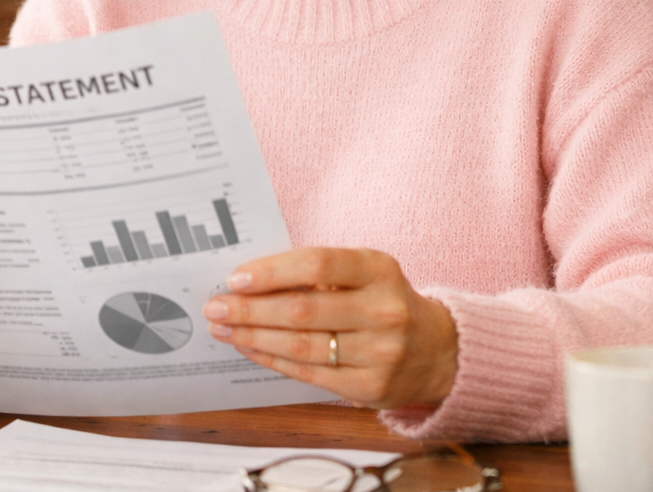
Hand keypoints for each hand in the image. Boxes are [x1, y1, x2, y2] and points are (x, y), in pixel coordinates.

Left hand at [203, 248, 456, 408]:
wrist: (436, 349)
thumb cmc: (383, 298)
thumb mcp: (365, 271)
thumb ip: (319, 271)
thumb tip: (252, 277)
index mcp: (379, 269)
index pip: (318, 265)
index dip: (273, 271)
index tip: (237, 277)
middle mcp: (383, 310)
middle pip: (303, 310)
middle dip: (251, 309)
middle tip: (216, 305)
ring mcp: (380, 353)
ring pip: (302, 346)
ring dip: (253, 336)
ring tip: (224, 327)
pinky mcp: (370, 387)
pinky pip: (309, 374)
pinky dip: (273, 359)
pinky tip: (249, 347)